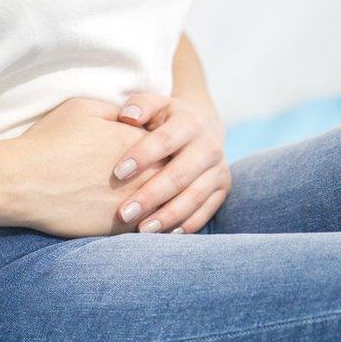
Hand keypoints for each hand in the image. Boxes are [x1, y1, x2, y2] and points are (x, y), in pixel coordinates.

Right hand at [11, 98, 164, 237]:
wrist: (24, 182)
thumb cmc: (50, 141)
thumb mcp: (84, 108)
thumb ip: (117, 112)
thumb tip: (132, 118)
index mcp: (138, 141)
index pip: (170, 145)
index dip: (164, 148)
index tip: (159, 151)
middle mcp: (144, 174)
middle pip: (174, 177)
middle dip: (172, 178)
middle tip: (170, 180)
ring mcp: (134, 204)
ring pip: (166, 207)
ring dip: (167, 206)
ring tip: (164, 206)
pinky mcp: (120, 230)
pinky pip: (148, 230)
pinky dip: (151, 227)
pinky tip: (148, 225)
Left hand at [112, 93, 229, 233]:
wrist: (200, 130)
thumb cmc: (163, 120)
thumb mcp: (154, 105)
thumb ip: (139, 105)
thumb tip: (127, 116)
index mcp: (190, 122)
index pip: (165, 140)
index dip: (142, 156)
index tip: (117, 173)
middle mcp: (209, 146)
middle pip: (180, 175)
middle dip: (151, 196)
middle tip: (124, 213)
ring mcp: (219, 170)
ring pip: (194, 197)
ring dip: (167, 216)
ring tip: (142, 231)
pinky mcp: (223, 189)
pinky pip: (205, 212)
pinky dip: (185, 225)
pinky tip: (163, 235)